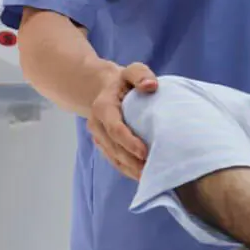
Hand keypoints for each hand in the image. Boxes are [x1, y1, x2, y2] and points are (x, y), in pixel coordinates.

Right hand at [91, 62, 156, 179]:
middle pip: (114, 148)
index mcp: (103, 107)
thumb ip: (141, 75)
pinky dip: (127, 169)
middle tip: (152, 172)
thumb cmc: (124, 80)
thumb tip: (151, 86)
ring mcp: (98, 136)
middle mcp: (97, 124)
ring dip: (130, 169)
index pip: (115, 128)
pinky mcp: (103, 144)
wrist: (105, 88)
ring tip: (150, 178)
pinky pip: (114, 160)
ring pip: (114, 157)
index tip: (145, 152)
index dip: (129, 142)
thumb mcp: (133, 70)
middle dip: (132, 162)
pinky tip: (143, 176)